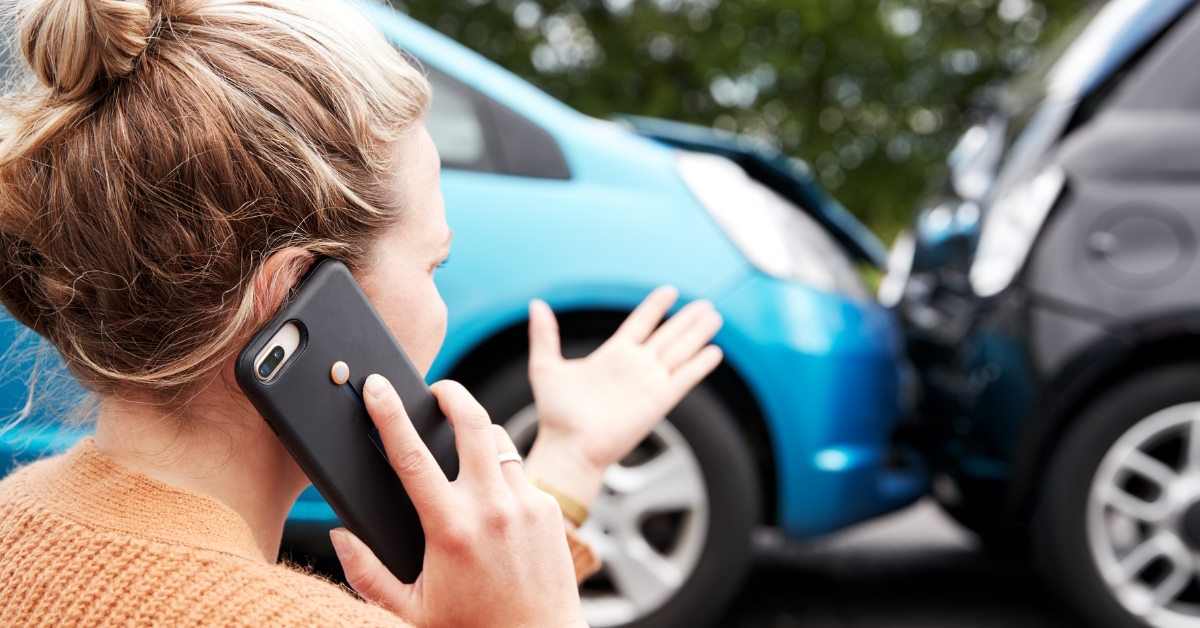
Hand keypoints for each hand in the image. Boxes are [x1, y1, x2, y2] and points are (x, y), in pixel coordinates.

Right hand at [332, 375, 584, 627]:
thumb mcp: (410, 609)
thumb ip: (367, 573)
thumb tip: (340, 536)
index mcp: (450, 529)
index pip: (411, 455)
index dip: (389, 413)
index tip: (377, 387)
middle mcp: (492, 509)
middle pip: (471, 421)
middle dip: (451, 393)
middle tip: (436, 390)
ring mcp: (526, 504)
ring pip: (499, 441)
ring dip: (478, 434)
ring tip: (462, 446)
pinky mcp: (549, 509)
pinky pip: (520, 473)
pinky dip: (501, 475)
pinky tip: (491, 499)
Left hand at [523, 286, 722, 507]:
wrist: (569, 447)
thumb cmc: (556, 414)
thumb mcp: (546, 367)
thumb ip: (545, 335)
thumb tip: (537, 304)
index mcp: (612, 356)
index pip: (640, 323)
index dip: (656, 307)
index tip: (670, 291)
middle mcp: (635, 366)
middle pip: (668, 335)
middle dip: (687, 319)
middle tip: (705, 304)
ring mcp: (649, 382)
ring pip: (680, 351)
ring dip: (698, 334)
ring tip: (714, 317)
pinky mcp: (659, 401)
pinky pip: (685, 377)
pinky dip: (700, 365)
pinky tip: (715, 352)